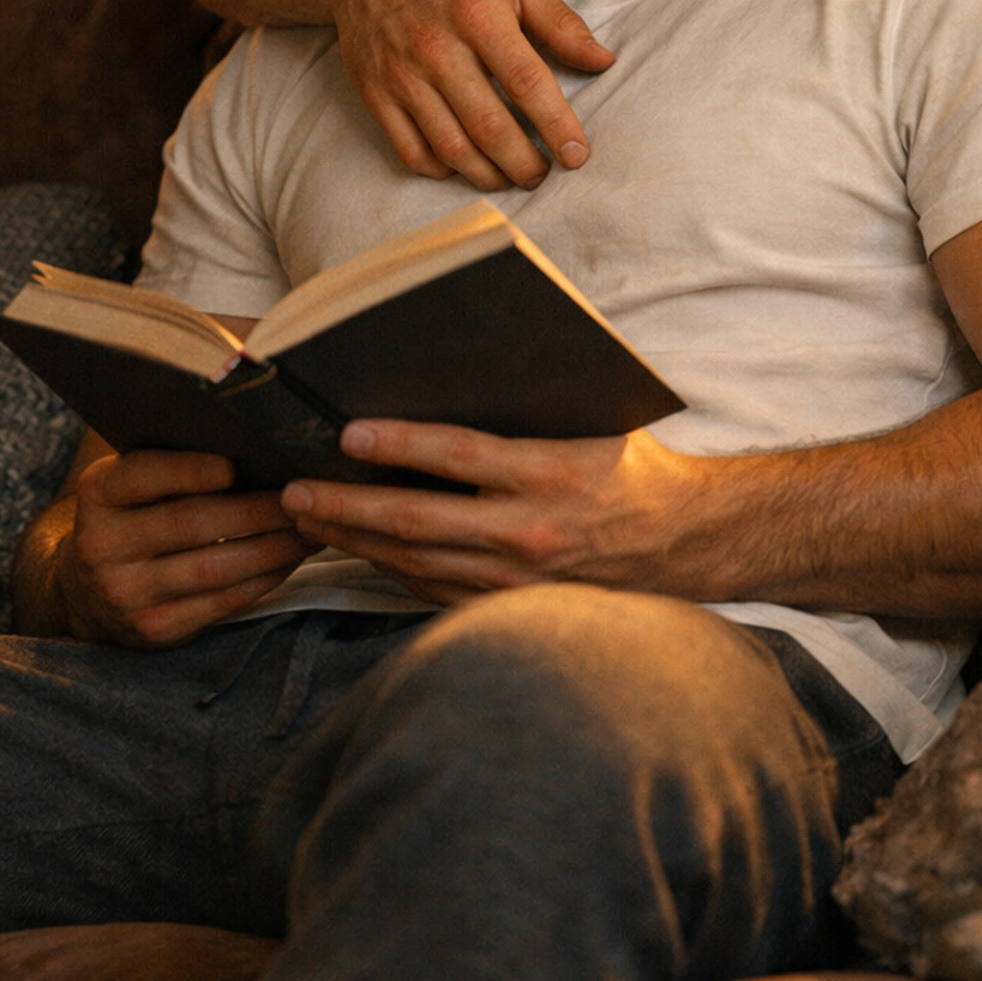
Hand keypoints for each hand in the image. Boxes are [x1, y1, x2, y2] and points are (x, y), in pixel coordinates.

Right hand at [54, 450, 313, 647]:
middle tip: (303, 498)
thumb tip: (255, 442)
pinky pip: (220, 603)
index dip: (188, 470)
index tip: (235, 465)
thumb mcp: (130, 483)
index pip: (142, 475)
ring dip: (272, 548)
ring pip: (213, 568)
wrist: (88, 592)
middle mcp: (102, 545)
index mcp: (97, 494)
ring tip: (310, 530)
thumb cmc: (132, 516)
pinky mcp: (153, 629)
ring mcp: (125, 593)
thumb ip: (172, 462)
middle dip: (256, 511)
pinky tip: (289, 561)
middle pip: (191, 523)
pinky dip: (263, 580)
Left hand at [280, 421, 714, 609]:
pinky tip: (360, 552)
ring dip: (355, 541)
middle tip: (294, 492)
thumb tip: (459, 373)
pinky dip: (390, 570)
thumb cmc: (636, 470)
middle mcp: (528, 531)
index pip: (456, 456)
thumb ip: (531, 409)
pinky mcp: (511, 606)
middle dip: (345, 506)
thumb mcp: (594, 423)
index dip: (396, 444)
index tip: (347, 433)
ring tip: (309, 521)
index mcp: (549, 473)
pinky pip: (435, 590)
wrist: (686, 545)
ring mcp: (516, 579)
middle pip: (415, 520)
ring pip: (415, 561)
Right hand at [320, 0, 613, 187]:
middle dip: (524, 163)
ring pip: (451, 147)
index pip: (526, 82)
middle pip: (489, 126)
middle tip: (544, 175)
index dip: (556, 124)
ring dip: (488, 175)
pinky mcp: (375, 93)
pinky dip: (441, 169)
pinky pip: (410, 150)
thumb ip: (561, 23)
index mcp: (479, 15)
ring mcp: (402, 75)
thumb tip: (603, 61)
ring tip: (511, 177)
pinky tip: (464, 165)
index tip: (577, 154)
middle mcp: (437, 49)